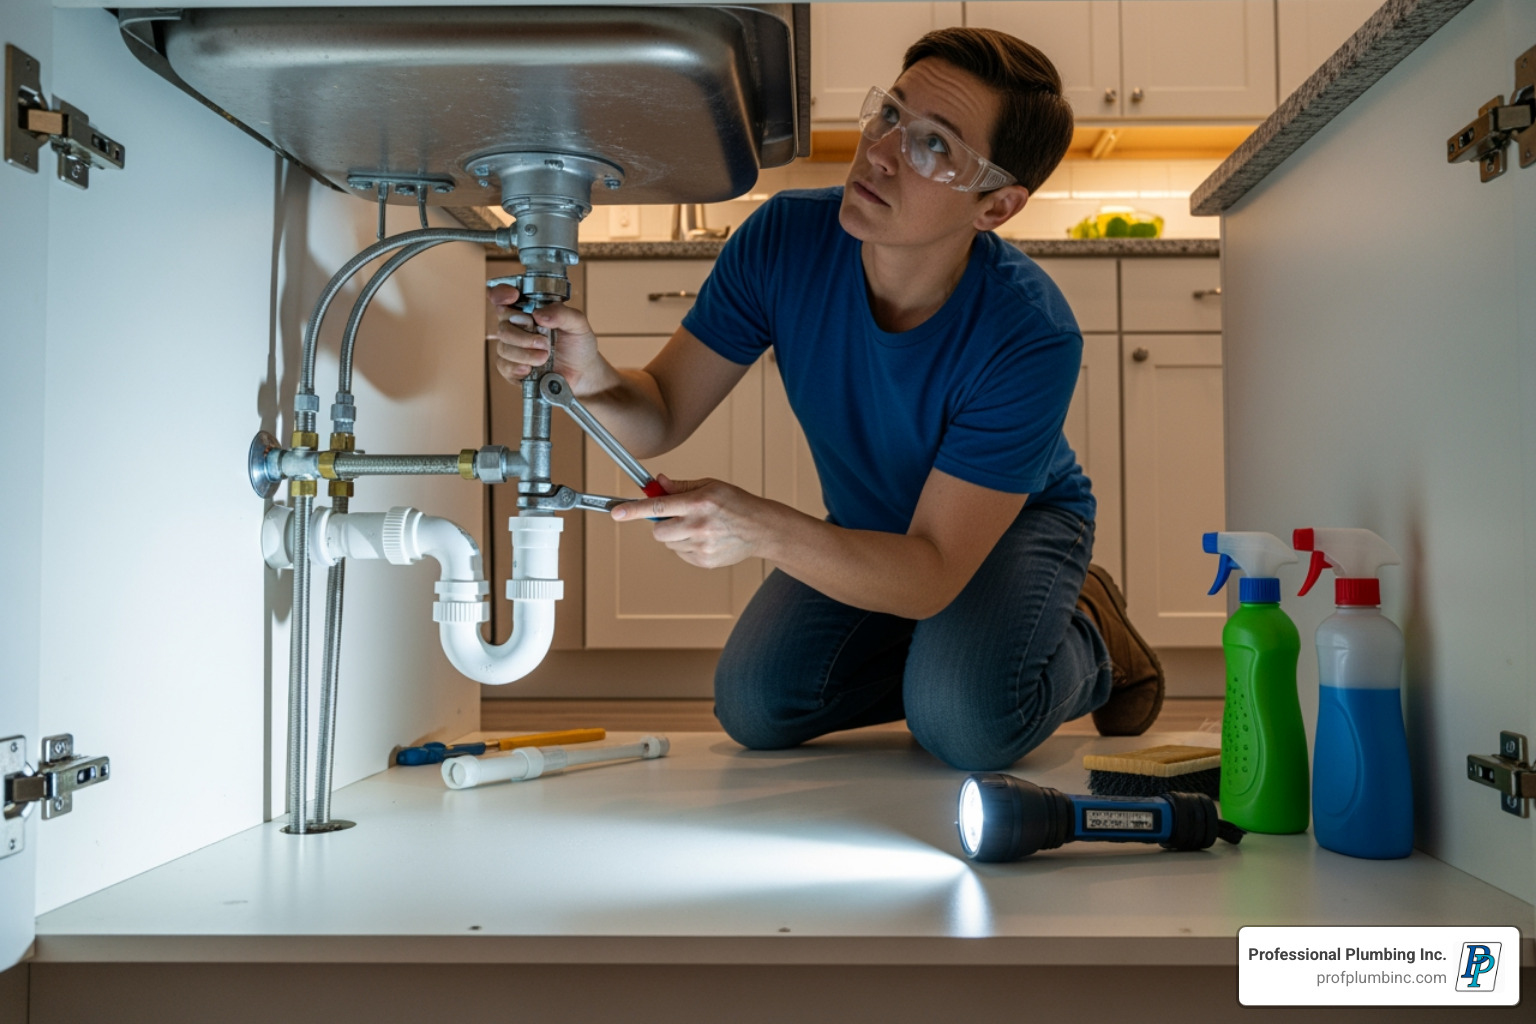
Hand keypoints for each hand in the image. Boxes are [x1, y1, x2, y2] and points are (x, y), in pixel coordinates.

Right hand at [487, 283, 602, 390]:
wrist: (583, 372)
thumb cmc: (578, 344)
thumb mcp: (578, 324)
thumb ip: (562, 314)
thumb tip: (538, 314)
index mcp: (528, 310)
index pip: (503, 297)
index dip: (501, 293)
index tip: (513, 296)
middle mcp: (517, 327)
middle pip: (502, 326)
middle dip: (522, 336)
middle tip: (544, 342)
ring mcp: (513, 348)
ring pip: (503, 347)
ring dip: (525, 353)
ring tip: (545, 357)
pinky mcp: (512, 368)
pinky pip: (503, 366)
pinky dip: (516, 367)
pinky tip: (529, 369)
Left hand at [611, 474, 769, 568]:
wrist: (761, 529)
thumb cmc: (736, 503)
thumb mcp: (709, 486)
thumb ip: (679, 486)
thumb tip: (657, 482)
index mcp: (698, 502)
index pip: (659, 506)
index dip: (634, 510)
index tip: (617, 512)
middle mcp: (699, 525)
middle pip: (658, 531)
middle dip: (662, 524)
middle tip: (678, 517)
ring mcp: (702, 546)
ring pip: (669, 543)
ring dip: (676, 536)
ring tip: (699, 528)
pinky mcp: (705, 561)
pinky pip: (681, 554)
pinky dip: (687, 547)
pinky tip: (705, 539)